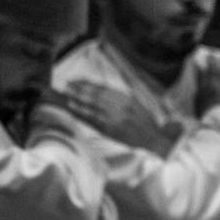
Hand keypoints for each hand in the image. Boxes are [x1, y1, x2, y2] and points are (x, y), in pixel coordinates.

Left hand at [49, 82, 180, 152]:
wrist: (153, 139)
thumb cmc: (143, 121)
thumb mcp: (135, 103)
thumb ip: (119, 97)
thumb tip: (99, 90)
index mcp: (126, 98)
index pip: (102, 88)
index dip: (88, 83)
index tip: (77, 80)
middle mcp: (120, 106)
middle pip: (95, 95)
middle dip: (79, 88)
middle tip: (67, 84)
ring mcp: (114, 118)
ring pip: (92, 105)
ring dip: (77, 98)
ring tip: (66, 93)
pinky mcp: (110, 130)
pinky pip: (92, 119)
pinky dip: (81, 112)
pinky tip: (72, 107)